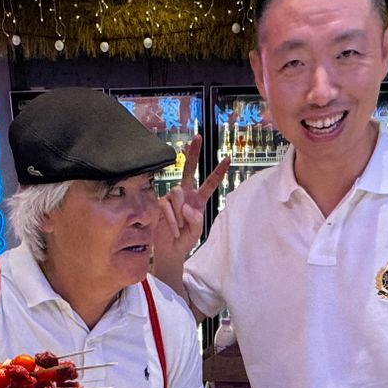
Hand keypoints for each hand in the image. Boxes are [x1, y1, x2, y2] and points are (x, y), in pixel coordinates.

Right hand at [150, 134, 229, 289]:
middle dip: (193, 153)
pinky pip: (167, 206)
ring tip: (179, 227)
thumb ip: (196, 219)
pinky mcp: (160, 203)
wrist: (170, 250)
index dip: (218, 172)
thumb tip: (186, 206)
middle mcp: (185, 194)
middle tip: (197, 137)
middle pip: (189, 170)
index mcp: (198, 200)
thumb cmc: (185, 240)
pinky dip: (171, 220)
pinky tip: (172, 229)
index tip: (228, 159)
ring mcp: (171, 198)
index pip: (209, 183)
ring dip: (179, 213)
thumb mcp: (197, 232)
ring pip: (177, 193)